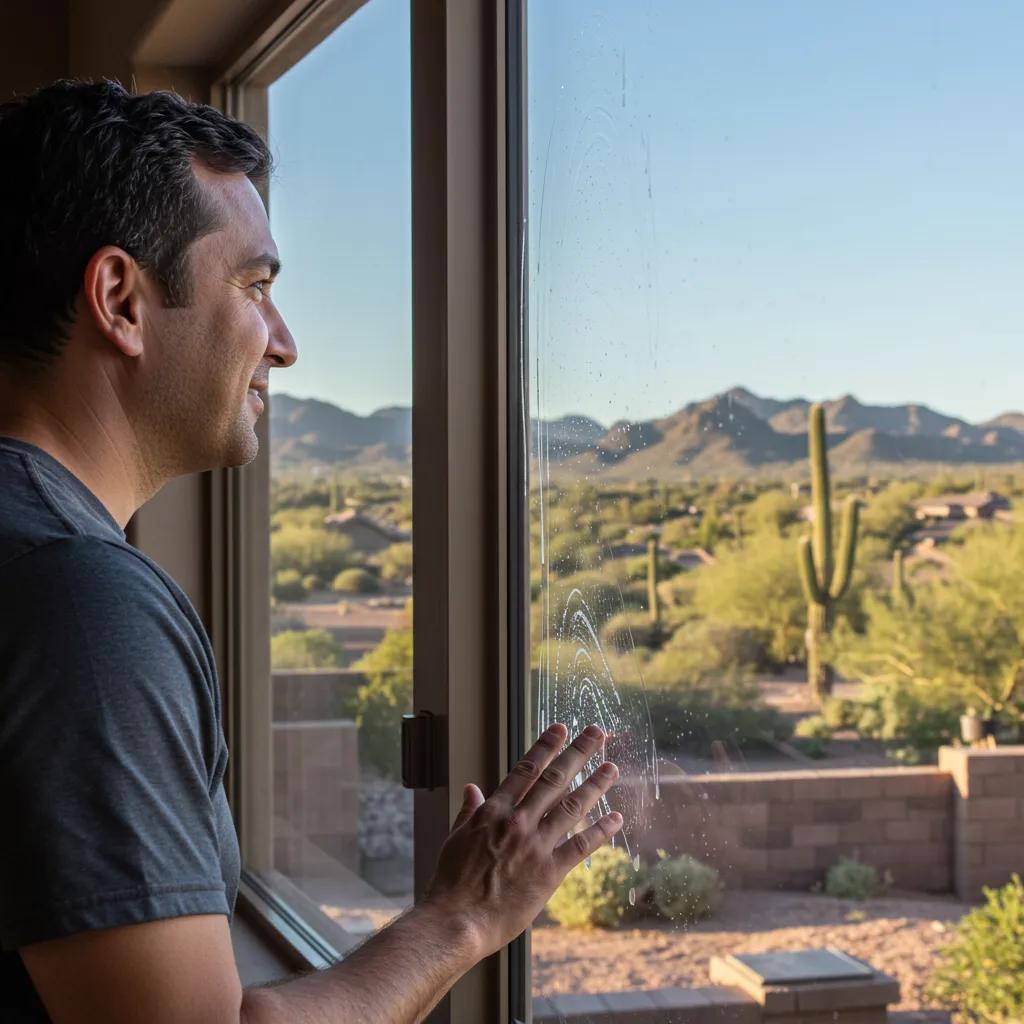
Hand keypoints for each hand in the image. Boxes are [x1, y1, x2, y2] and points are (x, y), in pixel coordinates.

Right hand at [421, 723, 621, 959]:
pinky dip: (600, 831)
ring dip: (595, 785)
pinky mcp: (549, 873)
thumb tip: (472, 788)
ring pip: (572, 807)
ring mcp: (535, 846)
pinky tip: (616, 818)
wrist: (457, 921)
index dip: (546, 746)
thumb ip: (468, 811)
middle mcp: (518, 821)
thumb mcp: (455, 839)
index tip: (561, 728)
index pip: (526, 769)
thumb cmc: (451, 883)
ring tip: (612, 767)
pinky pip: (581, 846)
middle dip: (578, 753)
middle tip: (597, 733)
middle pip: (555, 779)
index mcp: (493, 811)